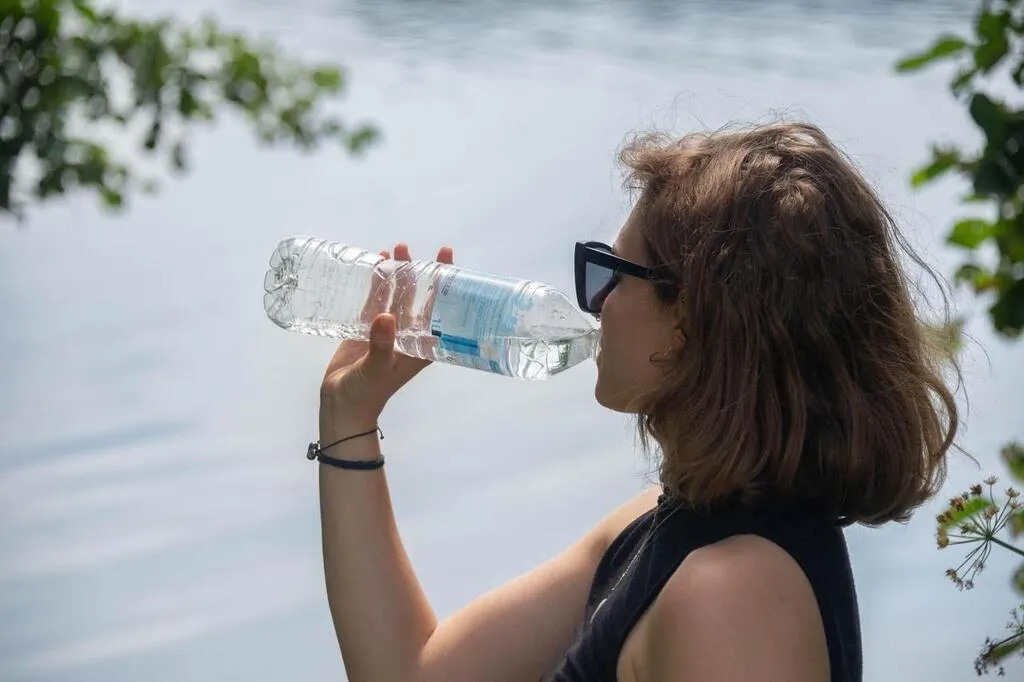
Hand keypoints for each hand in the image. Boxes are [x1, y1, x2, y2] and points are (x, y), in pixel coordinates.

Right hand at [319, 243, 454, 436]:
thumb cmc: (368, 392)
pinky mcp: (367, 329)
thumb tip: (385, 317)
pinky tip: (376, 264)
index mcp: (421, 345)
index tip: (447, 257)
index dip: (445, 284)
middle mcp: (409, 334)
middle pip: (419, 297)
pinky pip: (375, 300)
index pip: (439, 310)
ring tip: (396, 249)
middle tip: (415, 249)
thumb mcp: (378, 369)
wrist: (342, 404)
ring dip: (397, 274)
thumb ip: (381, 344)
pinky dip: (376, 284)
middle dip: (420, 272)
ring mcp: (389, 330)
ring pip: (397, 295)